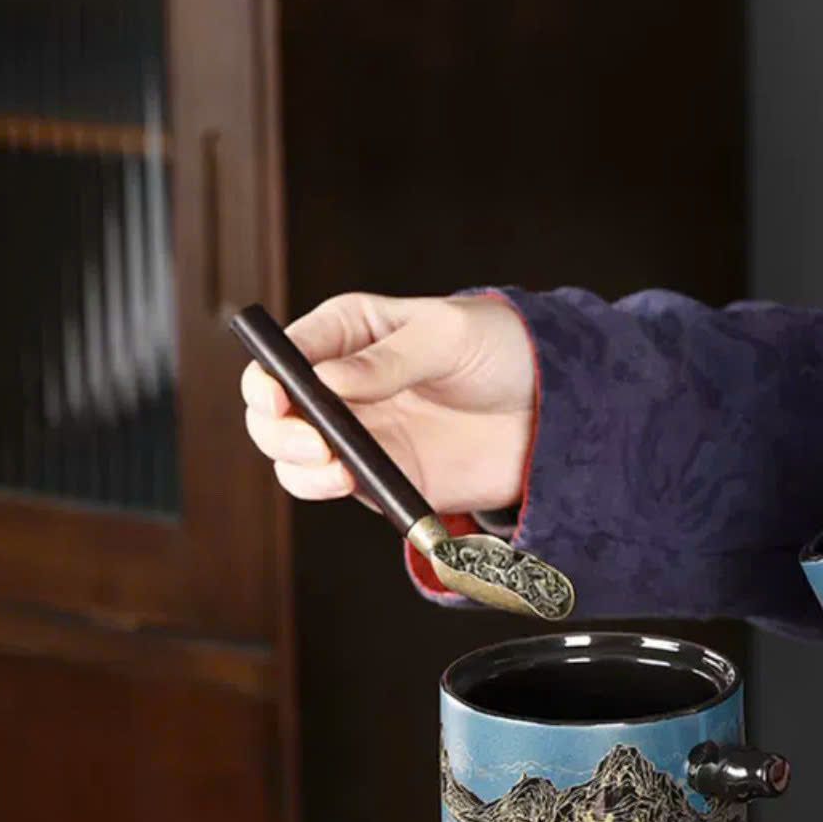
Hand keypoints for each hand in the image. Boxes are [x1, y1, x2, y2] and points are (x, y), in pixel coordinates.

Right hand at [240, 292, 535, 513]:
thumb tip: (325, 381)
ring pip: (294, 456)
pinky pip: (336, 486)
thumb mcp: (448, 337)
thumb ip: (388, 360)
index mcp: (349, 332)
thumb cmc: (502, 351)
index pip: (286, 353)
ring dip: (298, 465)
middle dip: (278, 428)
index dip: (269, 375)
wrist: (553, 410)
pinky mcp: (383, 475)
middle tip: (311, 440)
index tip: (276, 395)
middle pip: (275, 411)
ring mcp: (360, 433)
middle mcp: (342, 383)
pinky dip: (330, 489)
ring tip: (334, 465)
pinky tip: (350, 480)